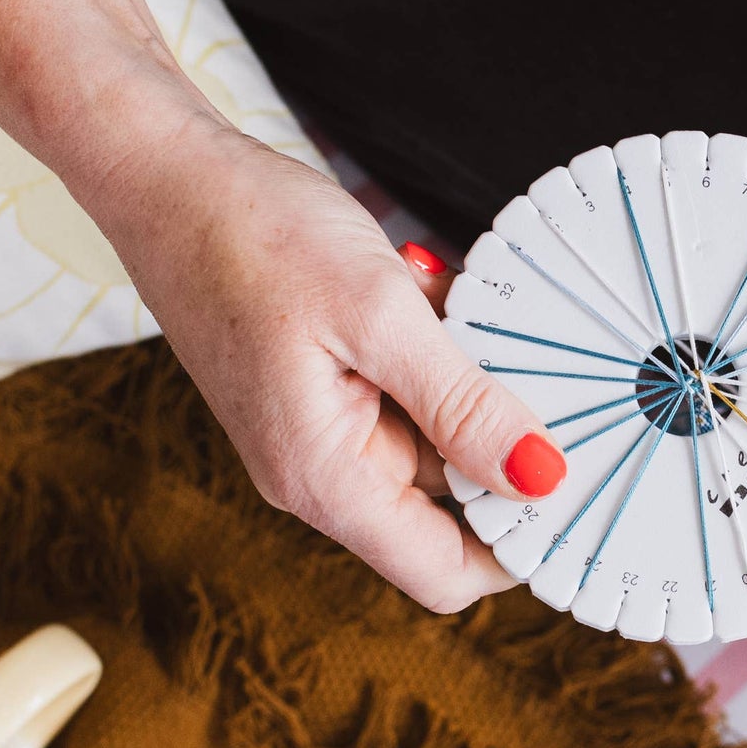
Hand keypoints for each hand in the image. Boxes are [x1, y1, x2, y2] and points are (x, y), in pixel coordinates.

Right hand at [86, 108, 565, 611]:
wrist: (164, 174)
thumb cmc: (249, 234)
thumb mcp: (378, 314)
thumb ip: (463, 403)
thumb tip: (540, 477)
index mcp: (326, 478)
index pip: (444, 573)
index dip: (520, 549)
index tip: (582, 491)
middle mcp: (323, 471)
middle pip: (453, 506)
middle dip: (508, 445)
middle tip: (554, 372)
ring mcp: (324, 429)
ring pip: (440, 440)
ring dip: (475, 385)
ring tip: (469, 311)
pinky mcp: (329, 387)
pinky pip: (413, 393)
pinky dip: (442, 353)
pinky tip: (436, 295)